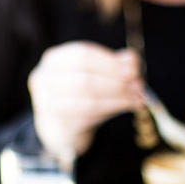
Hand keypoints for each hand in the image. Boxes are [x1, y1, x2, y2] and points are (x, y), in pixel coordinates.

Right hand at [28, 41, 143, 158]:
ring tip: (137, 98)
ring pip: (88, 101)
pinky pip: (88, 119)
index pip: (82, 55)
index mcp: (53, 60)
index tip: (134, 67)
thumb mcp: (95, 75)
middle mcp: (44, 80)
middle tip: (139, 85)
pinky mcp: (57, 126)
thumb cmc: (80, 95)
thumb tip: (132, 60)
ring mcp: (47, 105)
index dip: (110, 61)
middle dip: (117, 82)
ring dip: (118, 99)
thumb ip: (112, 64)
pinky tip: (127, 107)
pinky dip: (112, 111)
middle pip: (85, 79)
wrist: (60, 128)